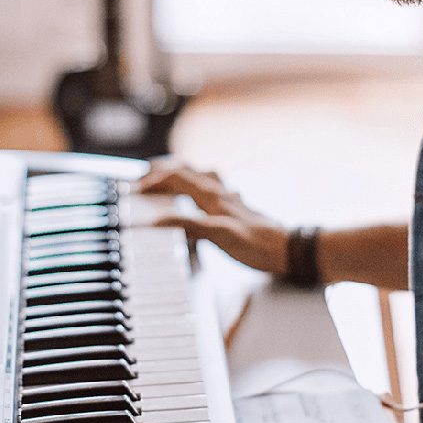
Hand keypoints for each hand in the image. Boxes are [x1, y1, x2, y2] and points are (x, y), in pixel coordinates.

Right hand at [137, 162, 290, 274]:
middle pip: (187, 172)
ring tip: (169, 176)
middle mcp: (220, 193)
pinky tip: (204, 196)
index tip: (134, 189)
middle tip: (144, 175)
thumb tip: (157, 219)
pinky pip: (213, 190)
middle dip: (163, 171)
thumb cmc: (257, 245)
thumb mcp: (219, 236)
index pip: (176, 178)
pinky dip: (200, 187)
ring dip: (182, 174)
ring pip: (201, 177)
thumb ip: (188, 225)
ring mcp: (230, 200)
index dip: (153, 181)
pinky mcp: (238, 210)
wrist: (289, 250)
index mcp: (213, 196)